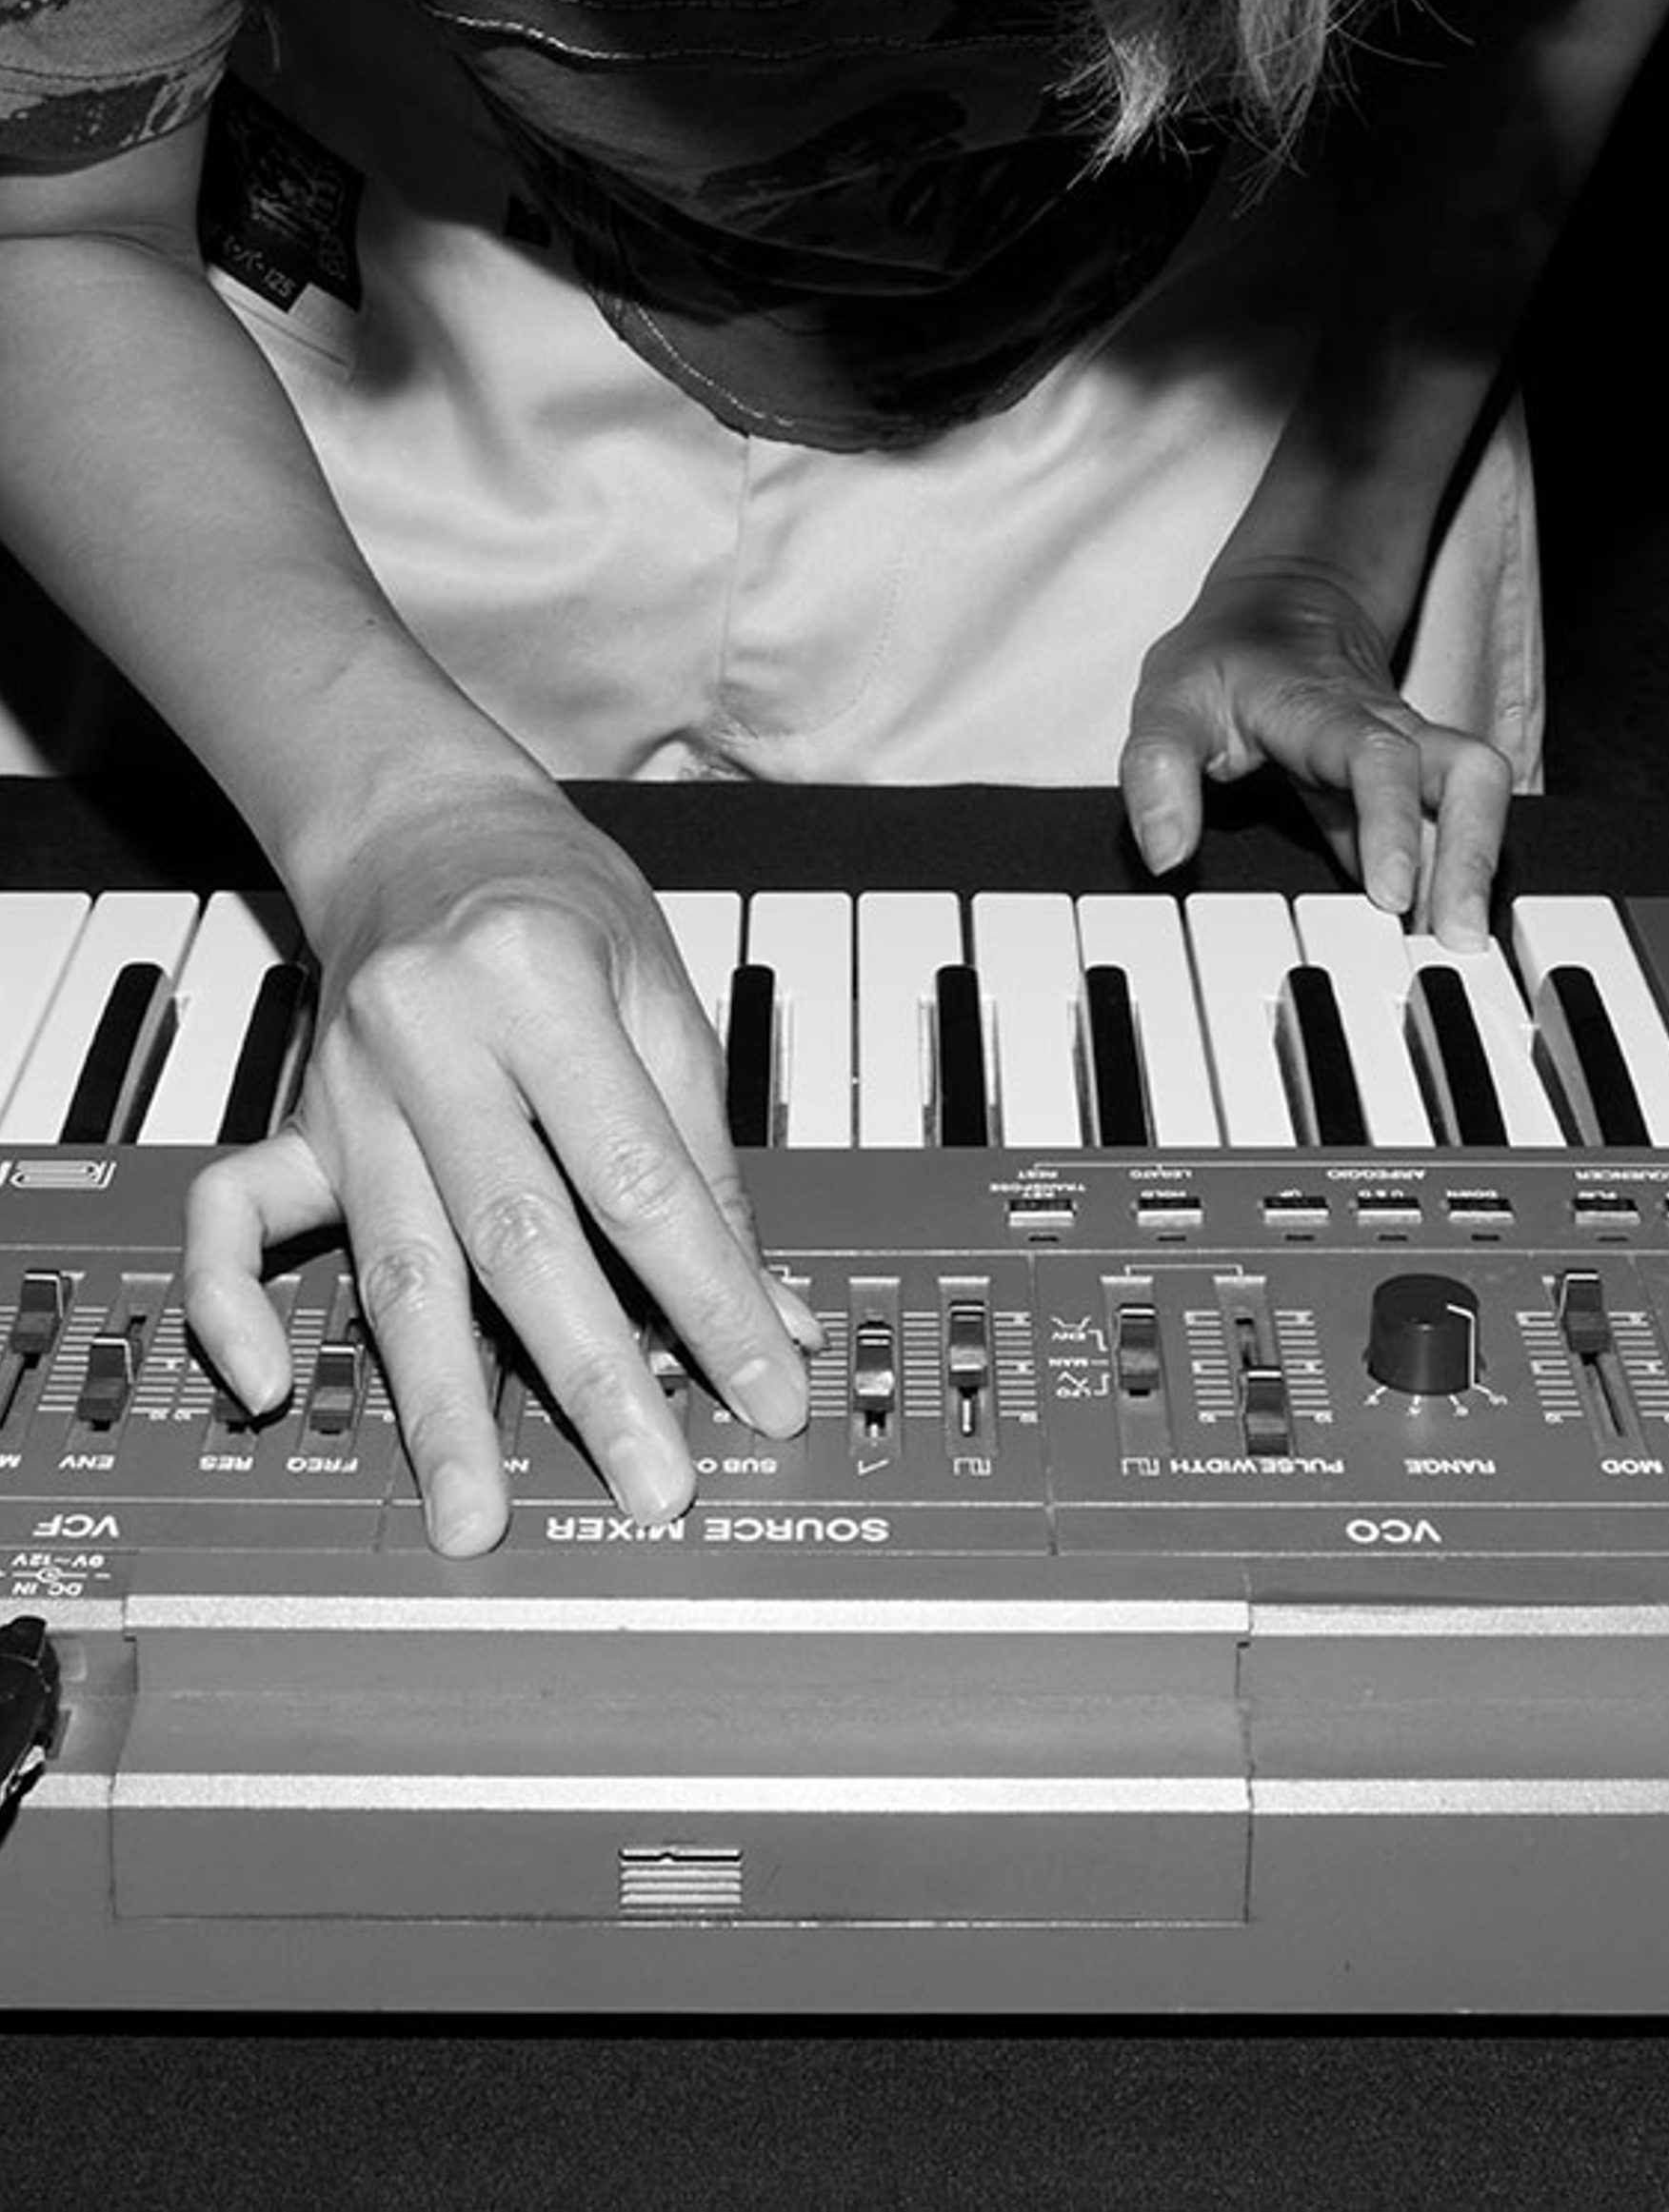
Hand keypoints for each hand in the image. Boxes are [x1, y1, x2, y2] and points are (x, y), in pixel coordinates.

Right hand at [182, 775, 818, 1556]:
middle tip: (650, 1484)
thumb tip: (763, 1311)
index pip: (639, 1176)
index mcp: (540, 981)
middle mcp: (432, 1033)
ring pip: (396, 1262)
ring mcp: (348, 1085)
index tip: (768, 1389)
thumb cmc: (556, 898)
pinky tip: (264, 1383)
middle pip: (517, 1234)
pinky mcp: (296, 1121)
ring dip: (440, 1402)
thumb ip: (707, 1157)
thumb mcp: (659, 991)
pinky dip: (232, 1302)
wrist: (421, 823)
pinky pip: (234, 1215)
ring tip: (473, 1512)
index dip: (710, 1296)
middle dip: (594, 1376)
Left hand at [1119, 558, 1512, 941]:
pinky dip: (1444, 880)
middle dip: (1473, 858)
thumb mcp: (1168, 699)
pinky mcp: (1404, 791)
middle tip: (1458, 937)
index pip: (1379, 759)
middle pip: (1468, 779)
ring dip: (1471, 873)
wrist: (1279, 608)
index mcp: (1325, 709)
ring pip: (1472, 804)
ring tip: (1454, 944)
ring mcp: (1406, 759)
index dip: (1392, 824)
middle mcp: (1385, 730)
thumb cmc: (1227, 657)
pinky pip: (1441, 831)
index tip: (1391, 893)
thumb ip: (1157, 772)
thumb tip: (1167, 853)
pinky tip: (1429, 932)